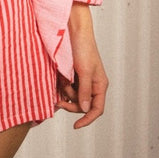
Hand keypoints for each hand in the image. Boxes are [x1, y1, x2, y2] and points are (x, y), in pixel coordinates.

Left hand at [56, 3, 108, 128]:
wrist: (73, 31)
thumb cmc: (83, 48)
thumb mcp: (84, 71)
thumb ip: (84, 91)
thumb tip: (84, 109)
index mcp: (100, 85)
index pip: (97, 109)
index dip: (87, 119)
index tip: (76, 126)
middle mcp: (92, 84)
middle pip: (82, 105)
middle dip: (71, 103)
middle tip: (59, 100)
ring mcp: (82, 80)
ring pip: (73, 97)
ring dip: (65, 93)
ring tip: (61, 80)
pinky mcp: (73, 75)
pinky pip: (67, 88)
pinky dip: (62, 87)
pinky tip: (58, 80)